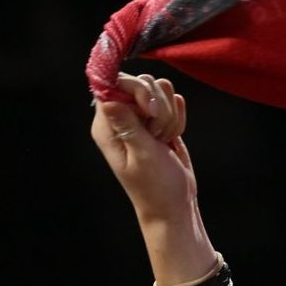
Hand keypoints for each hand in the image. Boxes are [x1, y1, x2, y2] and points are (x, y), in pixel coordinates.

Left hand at [89, 74, 211, 283]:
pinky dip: (178, 118)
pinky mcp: (159, 119)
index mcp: (107, 127)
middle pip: (142, 82)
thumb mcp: (141, 155)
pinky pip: (174, 101)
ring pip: (161, 89)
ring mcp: (141, 117)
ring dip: (169, 114)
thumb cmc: (155, 186)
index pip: (114, 85)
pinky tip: (171, 139)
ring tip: (163, 139)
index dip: (136, 90)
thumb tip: (107, 98)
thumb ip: (127, 124)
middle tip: (157, 134)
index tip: (150, 110)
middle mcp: (121, 118)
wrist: (174, 203)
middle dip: (157, 105)